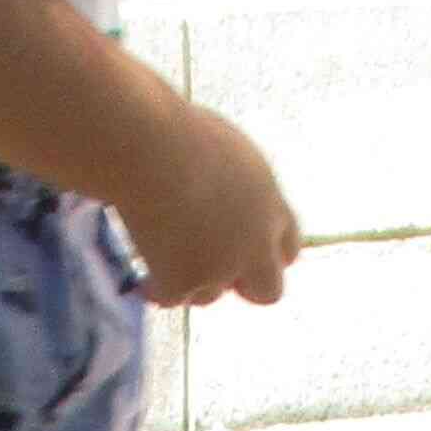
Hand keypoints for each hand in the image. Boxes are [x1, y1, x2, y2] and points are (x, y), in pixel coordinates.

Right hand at [116, 106, 298, 308]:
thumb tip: (221, 208)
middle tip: (212, 275)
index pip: (287, 247)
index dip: (264, 253)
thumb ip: (235, 189)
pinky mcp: (184, 281)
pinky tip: (142, 276)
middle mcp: (255, 241)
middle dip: (245, 287)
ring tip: (161, 255)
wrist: (147, 146)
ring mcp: (222, 266)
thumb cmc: (174, 132)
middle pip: (269, 291)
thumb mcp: (224, 155)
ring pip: (210, 295)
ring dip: (191, 282)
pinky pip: (170, 297)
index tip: (241, 252)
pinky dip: (156, 288)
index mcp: (270, 203)